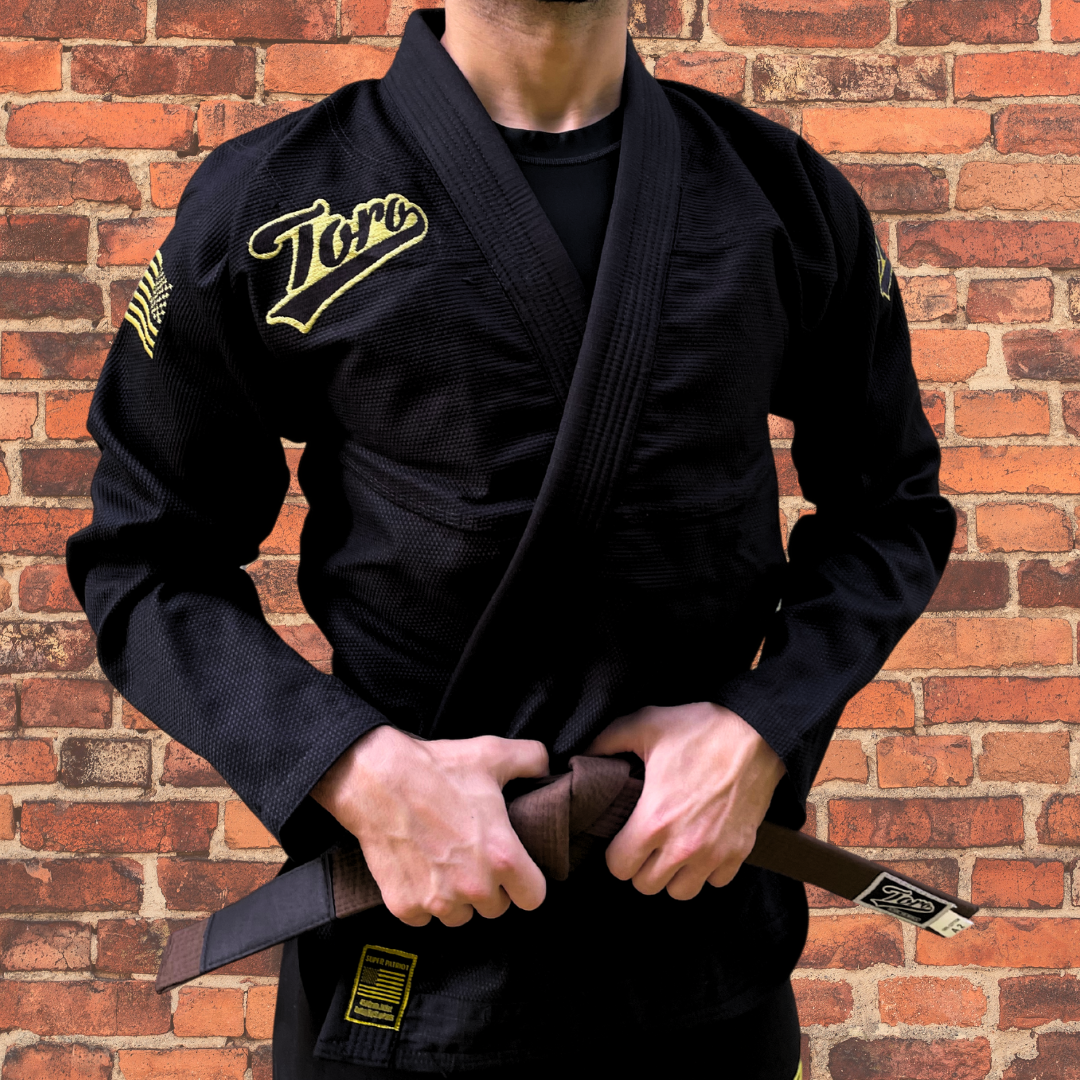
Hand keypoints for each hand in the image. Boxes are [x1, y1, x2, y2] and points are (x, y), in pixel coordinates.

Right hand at [311, 725, 548, 926]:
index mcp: (502, 856)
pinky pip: (423, 918)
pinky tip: (419, 870)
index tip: (515, 872)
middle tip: (474, 858)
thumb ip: (531, 760)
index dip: (526, 883)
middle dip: (489, 888)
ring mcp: (437, 900)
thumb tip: (546, 767)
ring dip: (456, 898)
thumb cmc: (437, 768)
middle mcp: (473, 886)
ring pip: (460, 917)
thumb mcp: (492, 754)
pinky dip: (422, 900)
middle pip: (495, 909)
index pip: (533, 898)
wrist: (377, 779)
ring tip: (445, 863)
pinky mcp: (405, 906)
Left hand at [586, 702, 785, 900]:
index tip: (623, 835)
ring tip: (672, 848)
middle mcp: (683, 847)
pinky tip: (702, 845)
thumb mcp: (645, 724)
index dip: (616, 852)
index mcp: (653, 821)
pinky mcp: (739, 853)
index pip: (618, 867)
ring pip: (681, 892)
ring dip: (673, 875)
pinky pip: (715, 882)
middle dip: (641, 865)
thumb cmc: (700, 729)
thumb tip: (581, 757)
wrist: (758, 734)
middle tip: (645, 841)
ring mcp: (714, 854)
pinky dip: (707, 871)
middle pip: (646, 885)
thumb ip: (606, 742)